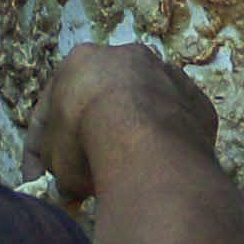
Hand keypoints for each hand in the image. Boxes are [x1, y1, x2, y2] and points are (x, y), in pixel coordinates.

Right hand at [41, 39, 226, 209]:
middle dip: (98, 130)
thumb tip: (65, 186)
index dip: (46, 143)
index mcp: (82, 61)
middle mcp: (127, 58)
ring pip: (147, 106)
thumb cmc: (84, 141)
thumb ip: (56, 162)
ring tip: (131, 169)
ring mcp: (168, 76)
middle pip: (107, 97)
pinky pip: (178, 124)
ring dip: (137, 133)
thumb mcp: (54, 158)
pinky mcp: (198, 102)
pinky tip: (162, 167)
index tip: (48, 174)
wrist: (144, 141)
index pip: (55, 103)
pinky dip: (168, 142)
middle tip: (94, 168)